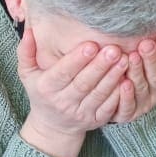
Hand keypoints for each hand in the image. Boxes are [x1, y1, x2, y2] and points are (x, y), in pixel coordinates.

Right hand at [17, 27, 127, 156]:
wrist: (53, 126)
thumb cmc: (41, 92)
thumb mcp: (28, 74)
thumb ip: (26, 52)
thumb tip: (30, 30)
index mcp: (46, 88)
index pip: (63, 73)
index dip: (77, 60)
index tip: (91, 45)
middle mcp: (63, 102)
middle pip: (84, 83)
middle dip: (100, 66)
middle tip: (114, 49)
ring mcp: (81, 113)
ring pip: (99, 94)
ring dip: (113, 77)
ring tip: (125, 59)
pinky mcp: (96, 120)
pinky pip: (109, 107)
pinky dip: (120, 93)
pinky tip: (129, 78)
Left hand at [111, 32, 155, 123]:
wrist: (109, 96)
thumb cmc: (131, 66)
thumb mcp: (145, 53)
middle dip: (152, 59)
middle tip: (145, 43)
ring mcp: (144, 104)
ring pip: (142, 88)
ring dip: (138, 73)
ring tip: (131, 57)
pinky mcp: (129, 115)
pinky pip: (128, 107)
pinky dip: (126, 96)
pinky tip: (123, 83)